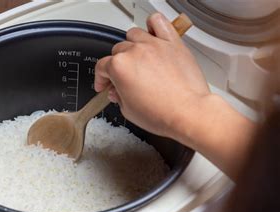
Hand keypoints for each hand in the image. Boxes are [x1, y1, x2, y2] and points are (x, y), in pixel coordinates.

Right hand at [95, 12, 257, 177]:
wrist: (188, 113)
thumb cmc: (161, 113)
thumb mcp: (127, 111)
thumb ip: (118, 96)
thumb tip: (118, 91)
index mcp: (119, 67)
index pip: (102, 67)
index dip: (101, 79)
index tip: (105, 85)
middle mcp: (134, 51)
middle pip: (117, 51)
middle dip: (116, 65)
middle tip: (122, 79)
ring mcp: (154, 45)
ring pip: (134, 34)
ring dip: (131, 45)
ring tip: (136, 58)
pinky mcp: (172, 43)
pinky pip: (158, 22)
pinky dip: (152, 25)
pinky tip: (152, 35)